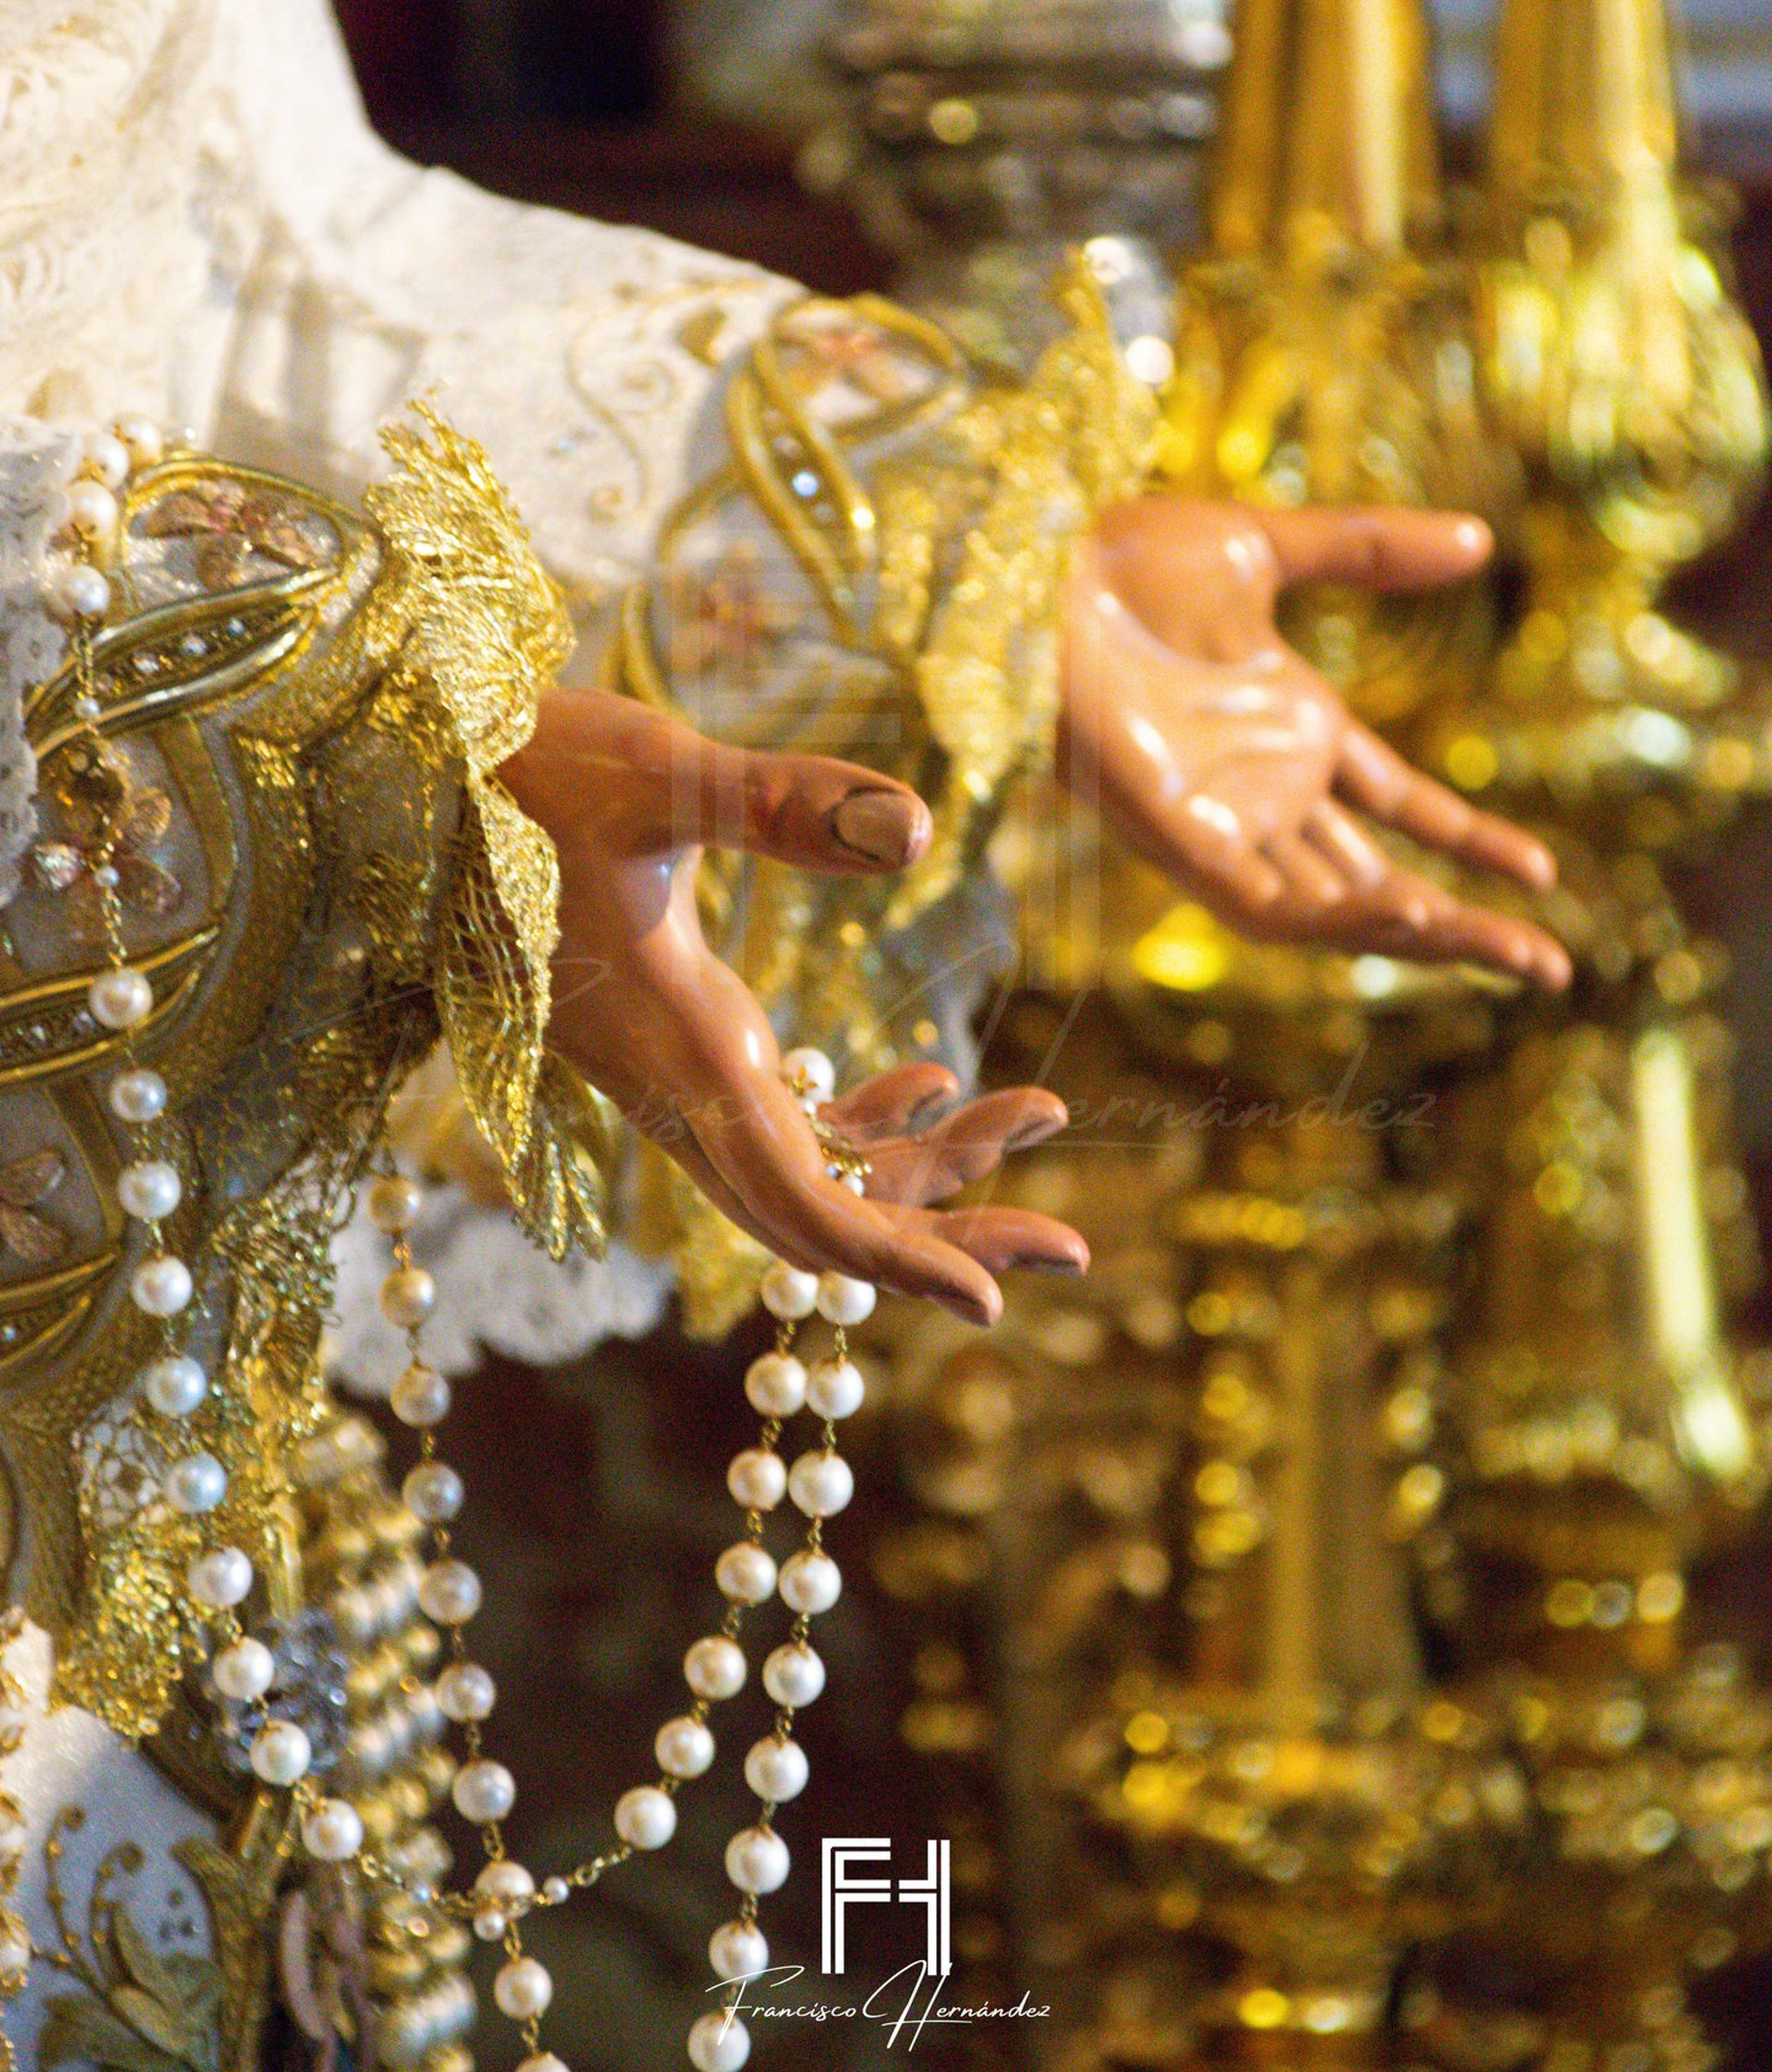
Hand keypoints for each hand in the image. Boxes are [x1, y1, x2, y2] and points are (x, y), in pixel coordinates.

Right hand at [501, 688, 1084, 1324]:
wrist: (424, 772)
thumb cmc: (528, 770)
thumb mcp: (661, 776)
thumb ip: (780, 804)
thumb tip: (916, 829)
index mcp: (683, 1056)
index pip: (800, 1208)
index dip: (899, 1262)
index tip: (995, 1301)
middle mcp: (681, 1089)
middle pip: (823, 1216)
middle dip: (945, 1236)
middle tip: (1071, 1248)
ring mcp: (679, 1073)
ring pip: (814, 1170)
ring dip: (926, 1169)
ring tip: (1043, 1115)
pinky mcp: (681, 1040)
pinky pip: (786, 1121)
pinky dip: (868, 1119)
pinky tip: (938, 1077)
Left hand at [1060, 497, 1571, 986]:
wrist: (1028, 570)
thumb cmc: (1119, 560)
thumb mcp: (1265, 547)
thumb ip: (1369, 549)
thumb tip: (1481, 539)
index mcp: (1289, 725)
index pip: (1399, 806)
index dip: (1471, 842)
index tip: (1546, 878)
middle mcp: (1261, 786)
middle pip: (1378, 876)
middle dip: (1462, 924)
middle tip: (1553, 967)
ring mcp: (1219, 814)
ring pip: (1328, 906)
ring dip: (1410, 931)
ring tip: (1498, 950)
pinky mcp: (1173, 833)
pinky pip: (1258, 902)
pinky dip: (1324, 918)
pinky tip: (1398, 916)